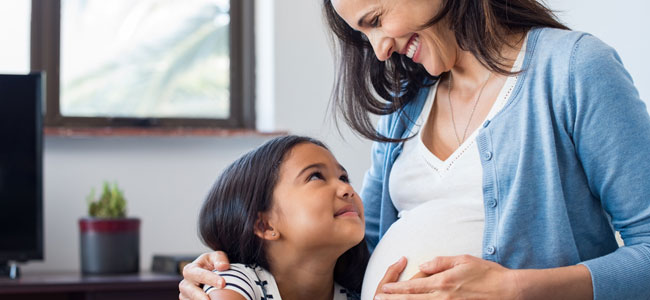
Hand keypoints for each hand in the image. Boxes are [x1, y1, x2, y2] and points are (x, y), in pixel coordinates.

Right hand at [178, 251, 230, 299]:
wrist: (209, 275)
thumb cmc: (212, 264)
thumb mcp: (215, 257)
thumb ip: (219, 259)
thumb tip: (223, 266)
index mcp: (190, 270)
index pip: (199, 275)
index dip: (211, 279)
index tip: (222, 283)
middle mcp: (185, 284)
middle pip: (192, 291)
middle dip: (201, 296)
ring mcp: (185, 295)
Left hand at [375, 255, 520, 299]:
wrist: (510, 292)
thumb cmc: (489, 274)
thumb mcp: (463, 260)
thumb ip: (441, 262)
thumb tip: (423, 266)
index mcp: (443, 282)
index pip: (413, 287)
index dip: (396, 289)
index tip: (384, 289)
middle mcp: (443, 297)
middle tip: (379, 299)